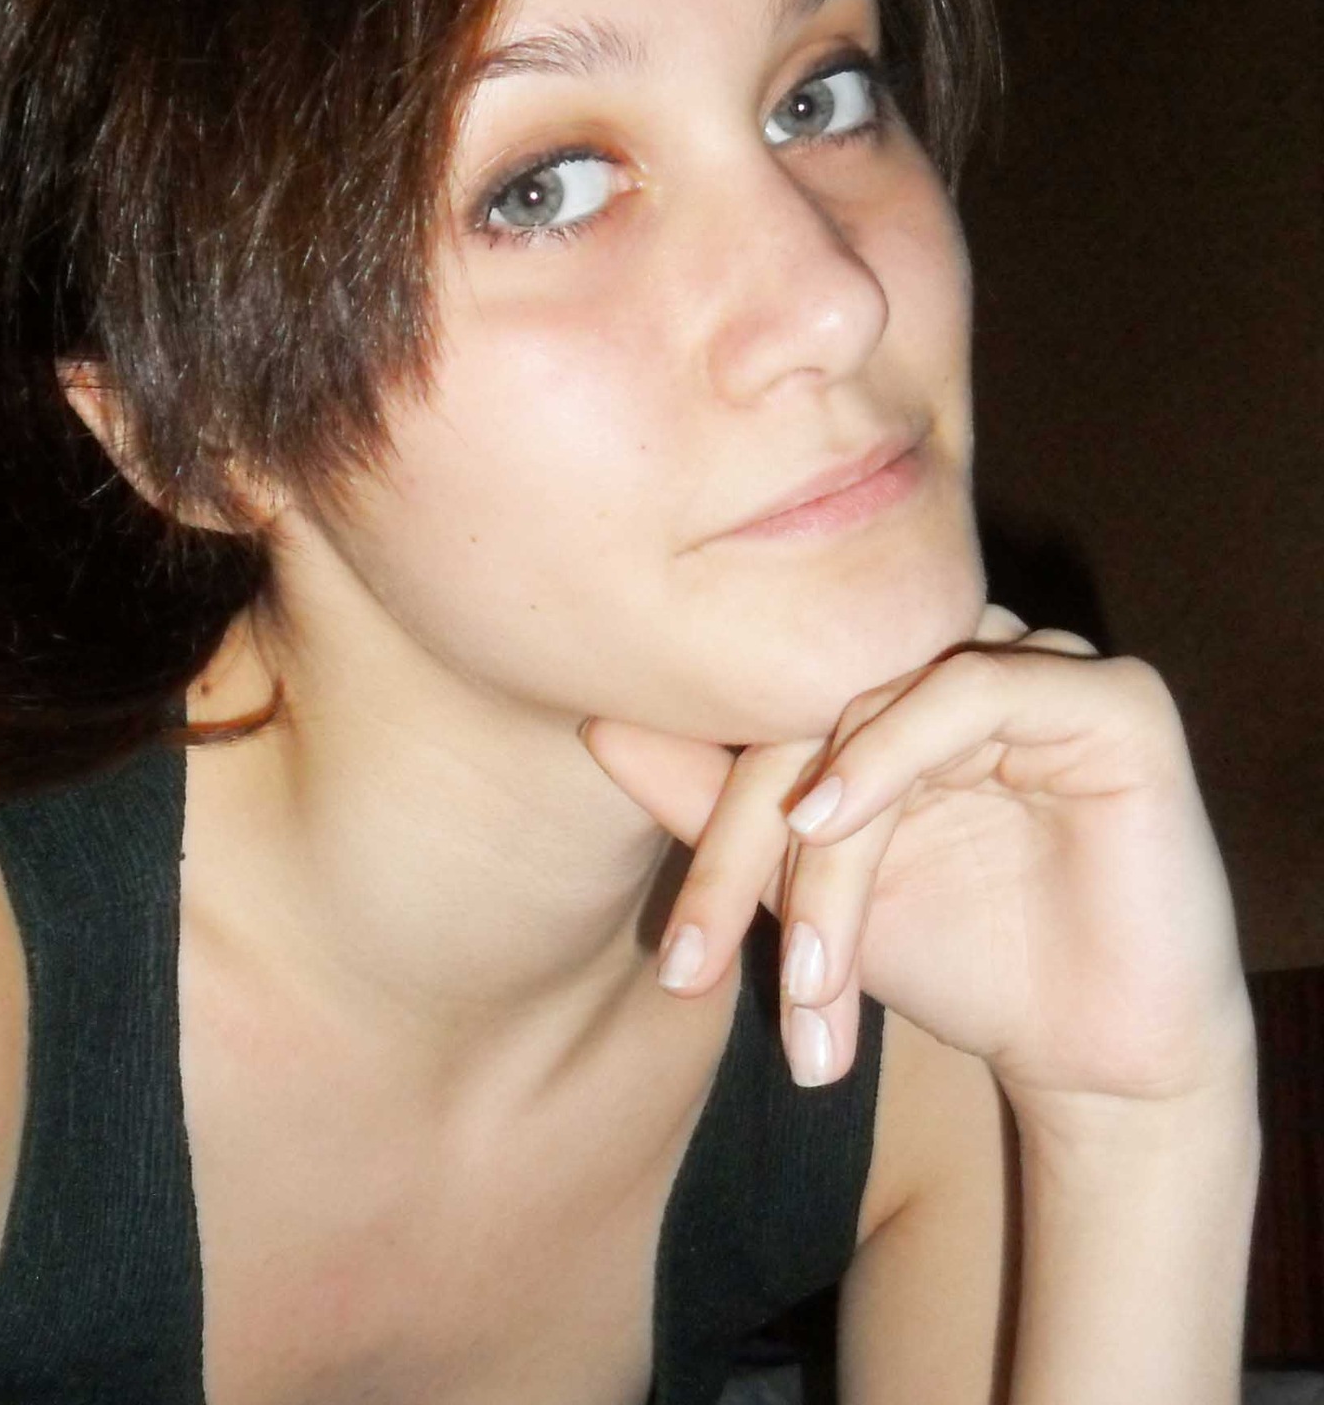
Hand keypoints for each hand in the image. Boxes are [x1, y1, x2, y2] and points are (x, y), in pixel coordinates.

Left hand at [583, 608, 1251, 1115]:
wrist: (1097, 1058)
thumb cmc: (958, 955)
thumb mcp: (811, 894)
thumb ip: (718, 808)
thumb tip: (599, 723)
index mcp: (897, 684)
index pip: (771, 712)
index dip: (709, 827)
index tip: (672, 961)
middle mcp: (965, 655)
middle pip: (811, 707)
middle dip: (747, 852)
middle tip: (703, 971)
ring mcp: (1042, 663)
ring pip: (875, 709)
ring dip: (821, 851)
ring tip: (806, 971)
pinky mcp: (1114, 698)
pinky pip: (977, 690)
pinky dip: (891, 751)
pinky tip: (833, 821)